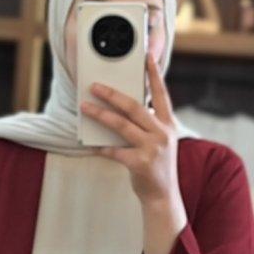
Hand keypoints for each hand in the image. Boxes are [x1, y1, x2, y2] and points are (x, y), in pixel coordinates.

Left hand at [81, 53, 184, 213]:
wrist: (163, 196)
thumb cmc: (156, 166)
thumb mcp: (158, 141)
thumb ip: (146, 124)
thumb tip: (121, 107)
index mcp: (168, 124)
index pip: (161, 94)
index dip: (154, 74)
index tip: (146, 57)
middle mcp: (162, 133)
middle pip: (134, 106)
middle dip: (112, 94)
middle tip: (95, 85)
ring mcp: (152, 148)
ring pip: (122, 125)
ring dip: (100, 114)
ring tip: (85, 107)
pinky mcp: (141, 163)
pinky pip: (115, 150)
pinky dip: (101, 147)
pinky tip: (90, 144)